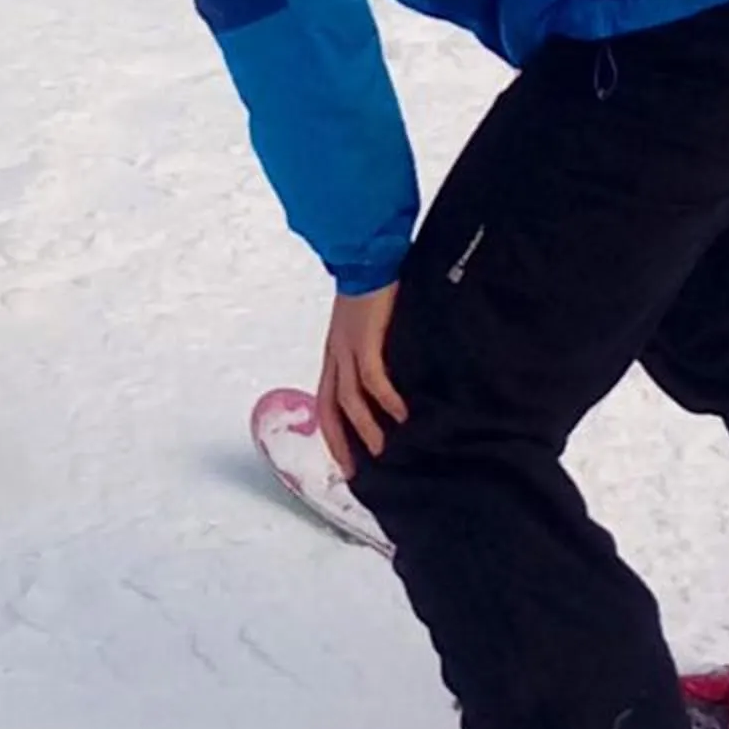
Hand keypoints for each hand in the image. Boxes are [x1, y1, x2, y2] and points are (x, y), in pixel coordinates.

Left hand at [316, 282, 407, 480]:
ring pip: (349, 401)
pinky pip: (372, 378)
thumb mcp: (370, 326)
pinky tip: (400, 416)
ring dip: (365, 430)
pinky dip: (386, 400)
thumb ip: (378, 350)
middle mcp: (336, 355)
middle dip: (340, 444)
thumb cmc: (374, 287)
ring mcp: (347, 348)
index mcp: (336, 354)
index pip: (328, 402)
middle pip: (330, 410)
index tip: (347, 459)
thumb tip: (398, 375)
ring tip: (383, 453)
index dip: (334, 433)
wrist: (368, 254)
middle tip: (354, 474)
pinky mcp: (364, 339)